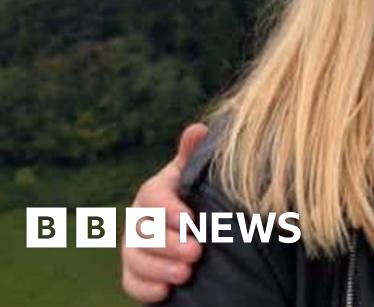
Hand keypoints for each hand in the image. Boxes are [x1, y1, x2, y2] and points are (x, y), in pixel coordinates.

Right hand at [120, 123, 208, 301]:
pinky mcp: (135, 272)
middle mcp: (139, 218)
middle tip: (196, 252)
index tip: (192, 221)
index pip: (154, 197)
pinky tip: (165, 292)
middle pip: (143, 231)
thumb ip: (194, 156)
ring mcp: (134, 246)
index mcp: (156, 192)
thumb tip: (198, 129)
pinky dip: (145, 288)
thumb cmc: (198, 196)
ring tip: (186, 274)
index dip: (170, 209)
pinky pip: (131, 282)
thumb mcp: (197, 175)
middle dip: (169, 243)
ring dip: (159, 267)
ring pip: (136, 258)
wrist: (197, 227)